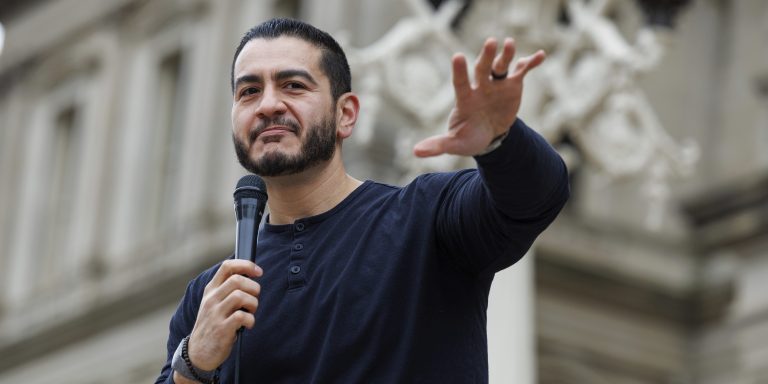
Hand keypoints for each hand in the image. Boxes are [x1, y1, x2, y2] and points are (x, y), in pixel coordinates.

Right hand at [187, 260, 262, 370]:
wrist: (198, 352)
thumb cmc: (212, 325)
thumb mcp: (213, 303)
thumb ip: (227, 290)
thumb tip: (251, 277)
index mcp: (211, 290)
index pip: (227, 266)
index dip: (246, 265)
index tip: (258, 272)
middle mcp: (212, 299)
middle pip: (237, 280)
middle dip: (254, 287)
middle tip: (254, 298)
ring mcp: (215, 314)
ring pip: (241, 296)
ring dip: (253, 304)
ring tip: (251, 312)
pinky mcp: (221, 329)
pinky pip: (242, 316)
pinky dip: (251, 320)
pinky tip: (248, 325)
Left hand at [413, 37, 545, 156]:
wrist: (489, 136)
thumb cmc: (468, 138)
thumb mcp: (455, 144)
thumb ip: (438, 145)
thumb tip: (416, 152)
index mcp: (465, 98)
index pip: (460, 82)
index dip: (460, 71)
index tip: (458, 57)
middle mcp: (480, 86)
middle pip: (482, 68)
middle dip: (486, 56)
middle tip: (491, 42)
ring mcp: (496, 84)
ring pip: (501, 65)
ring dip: (505, 54)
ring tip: (508, 43)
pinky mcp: (512, 85)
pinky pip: (522, 71)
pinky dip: (531, 63)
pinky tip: (540, 56)